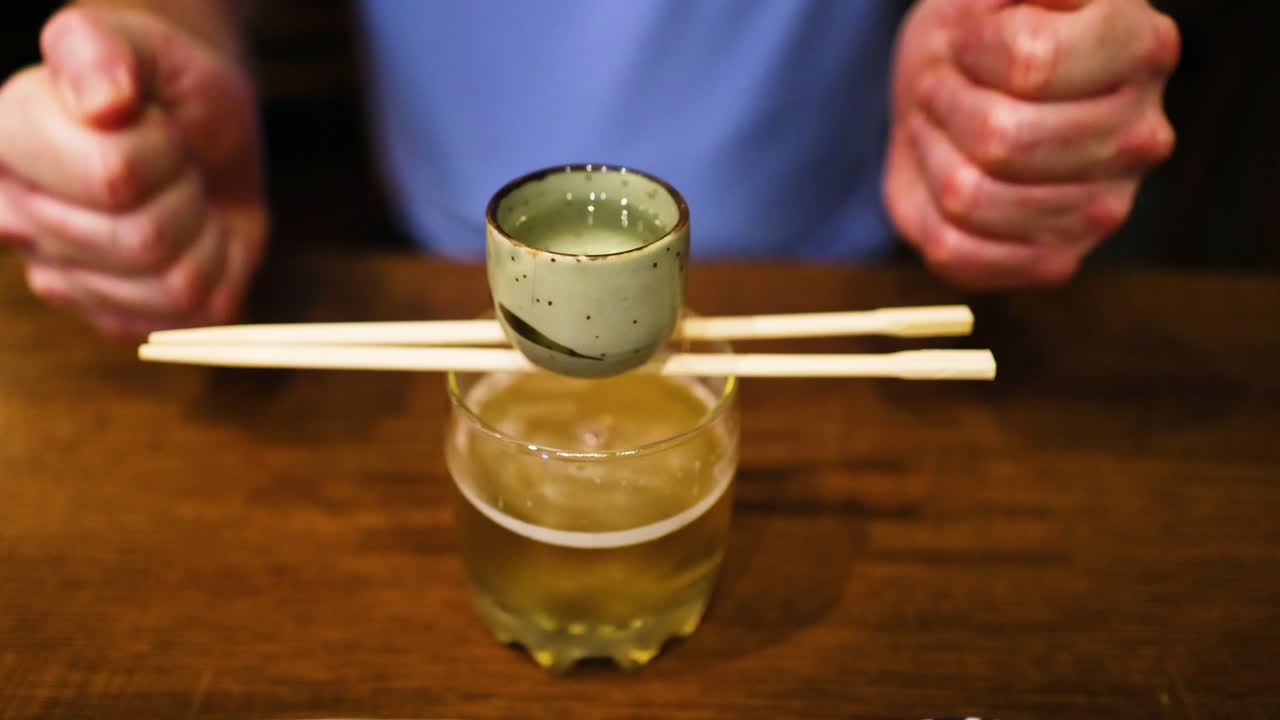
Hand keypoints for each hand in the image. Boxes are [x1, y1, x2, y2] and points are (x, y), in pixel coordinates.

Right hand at [0, 7, 266, 336]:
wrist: (190, 124)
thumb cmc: (158, 81)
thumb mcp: (137, 41)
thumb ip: (102, 51)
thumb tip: (105, 103)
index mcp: (5, 144)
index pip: (115, 175)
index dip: (163, 146)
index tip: (155, 121)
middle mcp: (15, 221)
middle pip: (145, 237)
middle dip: (185, 189)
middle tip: (175, 161)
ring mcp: (64, 280)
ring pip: (173, 283)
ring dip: (204, 232)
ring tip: (182, 195)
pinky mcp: (116, 317)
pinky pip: (195, 313)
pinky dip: (218, 269)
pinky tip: (191, 235)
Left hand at [884, 0, 1178, 287]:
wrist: (967, 83)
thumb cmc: (986, 27)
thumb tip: (1043, 12)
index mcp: (1142, 48)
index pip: (1030, 63)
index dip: (973, 49)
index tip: (966, 40)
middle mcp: (1140, 137)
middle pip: (1000, 137)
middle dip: (944, 102)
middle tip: (939, 85)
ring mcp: (1103, 208)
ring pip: (971, 197)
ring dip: (931, 154)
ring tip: (939, 126)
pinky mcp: (1056, 260)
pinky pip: (959, 253)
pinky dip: (928, 213)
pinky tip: (943, 177)